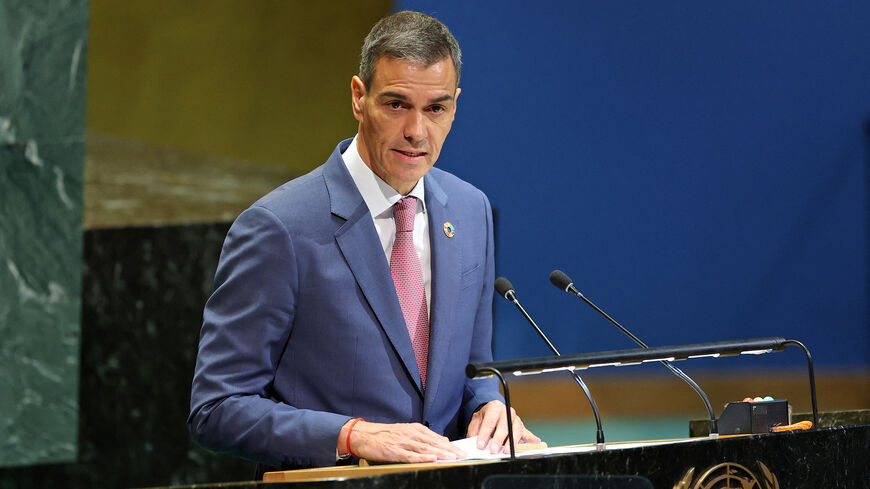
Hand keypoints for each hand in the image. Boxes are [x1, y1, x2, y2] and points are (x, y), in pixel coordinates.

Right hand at [339, 420, 465, 462]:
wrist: (364, 435)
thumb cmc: (385, 435)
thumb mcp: (405, 432)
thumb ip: (422, 437)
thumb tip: (441, 442)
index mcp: (415, 429)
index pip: (436, 438)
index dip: (449, 445)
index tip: (460, 450)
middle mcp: (410, 434)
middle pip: (433, 443)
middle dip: (449, 450)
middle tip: (461, 455)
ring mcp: (403, 442)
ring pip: (425, 449)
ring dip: (440, 454)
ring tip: (452, 458)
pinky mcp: (394, 451)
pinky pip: (411, 456)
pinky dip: (422, 458)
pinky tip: (432, 459)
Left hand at [466, 400, 540, 453]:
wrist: (493, 411)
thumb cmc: (485, 417)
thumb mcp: (476, 420)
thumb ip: (474, 430)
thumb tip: (473, 441)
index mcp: (494, 407)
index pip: (489, 421)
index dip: (484, 434)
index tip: (480, 445)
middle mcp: (507, 412)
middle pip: (504, 426)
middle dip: (498, 439)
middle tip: (493, 450)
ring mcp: (515, 419)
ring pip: (516, 430)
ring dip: (511, 442)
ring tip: (507, 451)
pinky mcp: (521, 427)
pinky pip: (527, 433)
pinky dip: (531, 438)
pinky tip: (536, 441)